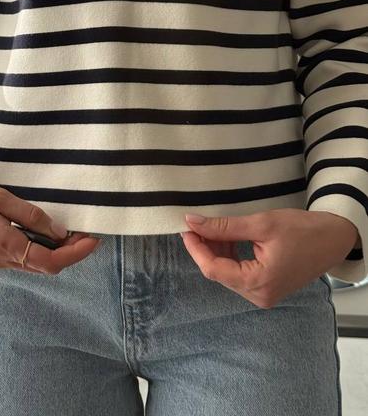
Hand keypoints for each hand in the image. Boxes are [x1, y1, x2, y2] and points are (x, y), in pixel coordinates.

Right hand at [0, 176, 100, 273]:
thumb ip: (30, 215)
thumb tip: (58, 230)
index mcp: (3, 245)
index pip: (49, 260)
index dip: (75, 253)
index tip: (93, 239)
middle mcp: (0, 260)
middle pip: (46, 267)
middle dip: (71, 253)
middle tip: (88, 234)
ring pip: (35, 265)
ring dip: (58, 252)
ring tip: (74, 232)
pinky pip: (24, 259)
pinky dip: (42, 249)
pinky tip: (50, 234)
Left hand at [180, 208, 358, 307]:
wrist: (333, 238)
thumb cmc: (302, 229)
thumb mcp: (261, 224)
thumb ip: (224, 227)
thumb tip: (193, 223)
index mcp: (258, 283)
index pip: (213, 269)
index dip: (196, 248)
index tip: (186, 228)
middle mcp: (259, 296)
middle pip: (219, 273)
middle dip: (205, 248)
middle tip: (196, 224)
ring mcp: (263, 295)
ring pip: (227, 273)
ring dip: (217, 251)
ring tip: (212, 227)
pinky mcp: (267, 288)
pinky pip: (239, 274)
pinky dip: (230, 256)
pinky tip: (227, 238)